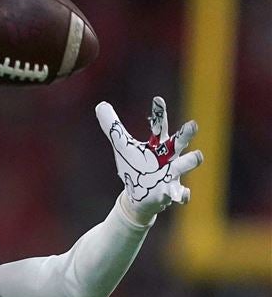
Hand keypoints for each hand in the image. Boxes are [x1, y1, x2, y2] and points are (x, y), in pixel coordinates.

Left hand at [95, 97, 203, 218]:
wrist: (140, 197)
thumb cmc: (136, 168)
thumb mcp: (123, 147)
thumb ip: (113, 128)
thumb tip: (100, 104)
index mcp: (158, 145)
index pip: (159, 126)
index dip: (159, 113)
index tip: (157, 99)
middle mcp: (169, 157)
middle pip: (180, 142)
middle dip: (187, 133)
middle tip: (192, 124)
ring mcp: (172, 174)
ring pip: (186, 165)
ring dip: (190, 161)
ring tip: (197, 155)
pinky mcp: (171, 192)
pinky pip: (181, 193)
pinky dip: (182, 194)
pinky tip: (180, 195)